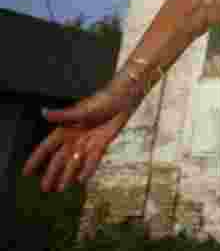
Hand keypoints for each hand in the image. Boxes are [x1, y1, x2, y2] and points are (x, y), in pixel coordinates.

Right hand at [23, 83, 138, 191]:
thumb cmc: (100, 101)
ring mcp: (86, 143)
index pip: (46, 147)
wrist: (122, 101)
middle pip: (59, 159)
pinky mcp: (100, 145)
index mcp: (65, 130)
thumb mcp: (81, 110)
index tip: (26, 173)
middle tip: (45, 188)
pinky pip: (92, 160)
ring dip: (67, 175)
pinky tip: (82, 180)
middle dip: (51, 173)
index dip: (36, 159)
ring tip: (60, 189)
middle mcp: (73, 139)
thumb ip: (63, 115)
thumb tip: (43, 112)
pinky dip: (87, 169)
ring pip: (74, 162)